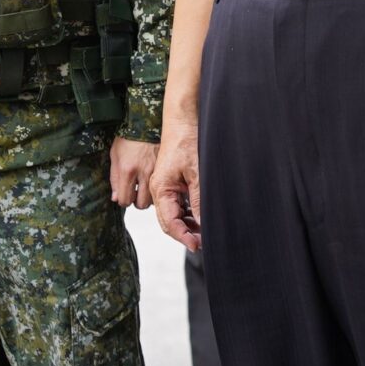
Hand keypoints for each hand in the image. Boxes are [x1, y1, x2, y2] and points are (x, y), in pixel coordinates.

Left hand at [109, 135, 157, 209]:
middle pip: (141, 203)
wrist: (145, 122)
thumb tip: (116, 197)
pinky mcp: (164, 167)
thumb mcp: (114, 157)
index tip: (123, 196)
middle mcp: (143, 172)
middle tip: (135, 193)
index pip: (125, 200)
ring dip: (148, 195)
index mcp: (127, 170)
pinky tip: (151, 178)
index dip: (123, 201)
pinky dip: (156, 185)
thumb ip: (115, 179)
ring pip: (153, 197)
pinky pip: (161, 184)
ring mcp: (156, 170)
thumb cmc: (128, 137)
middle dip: (137, 201)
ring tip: (143, 186)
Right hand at [151, 117, 202, 250]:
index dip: (182, 236)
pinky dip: (188, 213)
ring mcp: (164, 187)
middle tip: (204, 242)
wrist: (183, 120)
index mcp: (160, 189)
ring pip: (174, 214)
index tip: (197, 245)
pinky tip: (201, 217)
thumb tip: (203, 223)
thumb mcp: (197, 173)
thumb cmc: (187, 141)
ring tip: (205, 232)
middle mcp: (159, 190)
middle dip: (185, 234)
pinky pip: (177, 204)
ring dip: (188, 224)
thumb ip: (199, 199)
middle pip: (168, 221)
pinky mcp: (172, 183)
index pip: (168, 222)